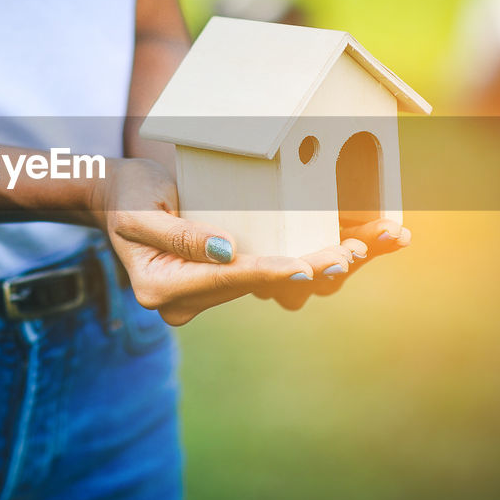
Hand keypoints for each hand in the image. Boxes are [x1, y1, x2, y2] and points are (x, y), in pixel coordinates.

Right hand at [91, 159, 388, 324]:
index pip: (229, 279)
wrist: (117, 199)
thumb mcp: (142, 211)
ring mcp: (214, 293)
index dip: (271, 271)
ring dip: (334, 264)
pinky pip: (280, 271)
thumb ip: (180, 235)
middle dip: (318, 267)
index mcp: (165, 290)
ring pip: (283, 283)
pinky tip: (367, 243)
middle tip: (359, 251)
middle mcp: (193, 301)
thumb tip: (228, 252)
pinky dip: (322, 256)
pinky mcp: (233, 278)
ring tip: (382, 242)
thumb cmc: (126, 197)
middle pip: (266, 286)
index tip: (308, 268)